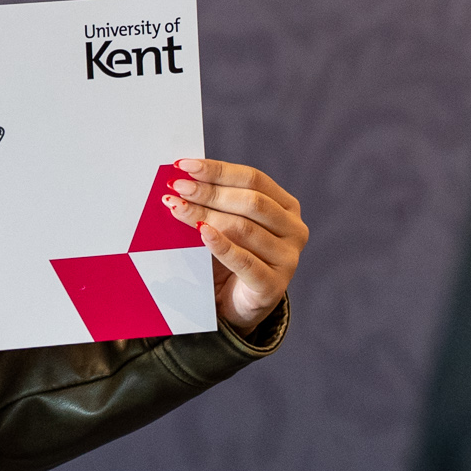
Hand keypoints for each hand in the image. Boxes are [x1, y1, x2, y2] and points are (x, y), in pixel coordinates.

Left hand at [162, 158, 306, 334]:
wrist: (235, 304)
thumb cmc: (229, 257)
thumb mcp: (226, 224)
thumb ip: (214, 202)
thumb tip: (181, 178)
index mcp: (286, 206)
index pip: (253, 179)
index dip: (218, 170)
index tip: (184, 166)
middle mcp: (294, 229)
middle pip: (251, 201)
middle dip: (209, 192)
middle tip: (177, 187)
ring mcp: (287, 259)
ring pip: (245, 228)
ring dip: (206, 215)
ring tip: (177, 208)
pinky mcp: (273, 285)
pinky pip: (246, 262)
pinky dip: (222, 246)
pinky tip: (202, 233)